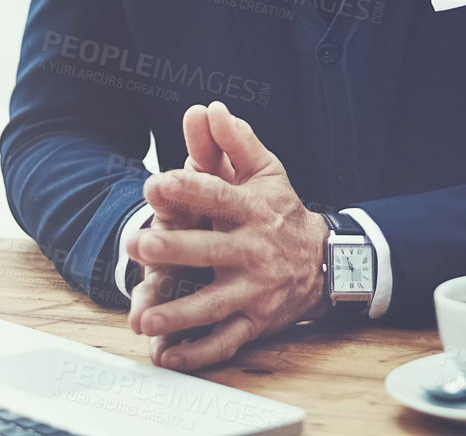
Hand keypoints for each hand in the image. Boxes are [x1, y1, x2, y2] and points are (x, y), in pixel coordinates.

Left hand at [127, 101, 327, 370]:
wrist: (325, 263)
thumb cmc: (282, 213)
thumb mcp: (267, 172)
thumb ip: (236, 142)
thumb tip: (212, 109)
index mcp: (252, 211)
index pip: (218, 196)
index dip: (188, 188)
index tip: (156, 183)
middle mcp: (253, 251)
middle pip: (211, 251)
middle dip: (175, 250)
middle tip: (140, 244)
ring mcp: (254, 291)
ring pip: (214, 305)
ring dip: (178, 313)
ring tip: (144, 316)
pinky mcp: (255, 322)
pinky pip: (225, 342)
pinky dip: (196, 353)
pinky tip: (167, 355)